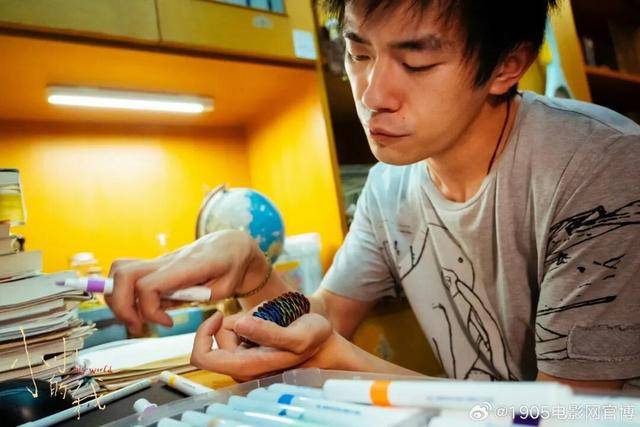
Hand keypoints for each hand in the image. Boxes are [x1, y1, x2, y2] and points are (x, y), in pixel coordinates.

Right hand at [106, 229, 266, 334]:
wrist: (230, 244)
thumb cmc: (231, 266)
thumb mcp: (227, 287)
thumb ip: (203, 297)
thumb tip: (174, 305)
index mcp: (186, 266)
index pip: (148, 285)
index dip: (149, 310)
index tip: (168, 323)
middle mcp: (167, 260)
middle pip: (123, 274)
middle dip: (121, 306)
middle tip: (138, 326)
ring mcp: (159, 261)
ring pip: (120, 269)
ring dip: (118, 298)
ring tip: (137, 319)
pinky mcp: (155, 265)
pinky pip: (129, 275)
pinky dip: (127, 294)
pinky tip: (147, 309)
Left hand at [191, 309, 337, 380]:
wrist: (326, 340)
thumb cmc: (315, 339)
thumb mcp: (298, 335)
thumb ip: (269, 333)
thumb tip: (239, 325)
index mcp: (248, 366)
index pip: (203, 358)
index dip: (202, 336)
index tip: (219, 315)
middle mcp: (242, 364)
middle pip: (216, 338)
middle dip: (234, 321)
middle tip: (263, 315)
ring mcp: (246, 355)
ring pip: (227, 330)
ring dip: (246, 318)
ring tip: (273, 318)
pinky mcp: (250, 345)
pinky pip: (238, 326)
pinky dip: (251, 317)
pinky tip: (271, 319)